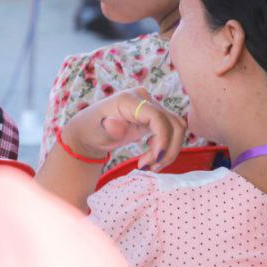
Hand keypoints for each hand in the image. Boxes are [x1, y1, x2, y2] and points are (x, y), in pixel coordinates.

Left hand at [60, 86, 187, 170]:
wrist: (90, 131)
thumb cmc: (90, 130)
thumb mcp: (96, 131)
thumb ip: (110, 128)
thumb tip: (117, 125)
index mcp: (129, 99)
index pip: (157, 116)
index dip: (162, 138)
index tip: (155, 159)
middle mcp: (143, 99)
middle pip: (173, 123)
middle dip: (167, 149)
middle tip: (150, 167)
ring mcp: (151, 107)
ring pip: (176, 128)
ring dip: (169, 150)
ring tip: (151, 166)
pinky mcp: (154, 117)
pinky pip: (171, 132)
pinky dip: (166, 148)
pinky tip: (152, 158)